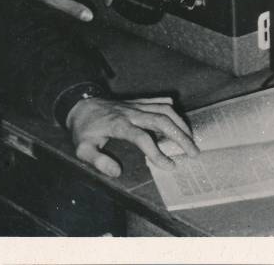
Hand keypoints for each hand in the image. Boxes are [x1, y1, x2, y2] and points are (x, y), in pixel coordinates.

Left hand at [66, 96, 198, 177]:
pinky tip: (178, 119)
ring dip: (180, 123)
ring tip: (191, 138)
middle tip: (194, 152)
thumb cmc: (83, 129)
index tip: (170, 166)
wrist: (79, 104)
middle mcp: (131, 112)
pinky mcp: (137, 102)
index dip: (157, 152)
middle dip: (180, 136)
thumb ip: (98, 161)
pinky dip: (170, 108)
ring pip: (163, 109)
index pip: (143, 138)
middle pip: (161, 120)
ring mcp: (135, 105)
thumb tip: (117, 172)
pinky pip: (157, 101)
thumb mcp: (82, 148)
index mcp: (119, 125)